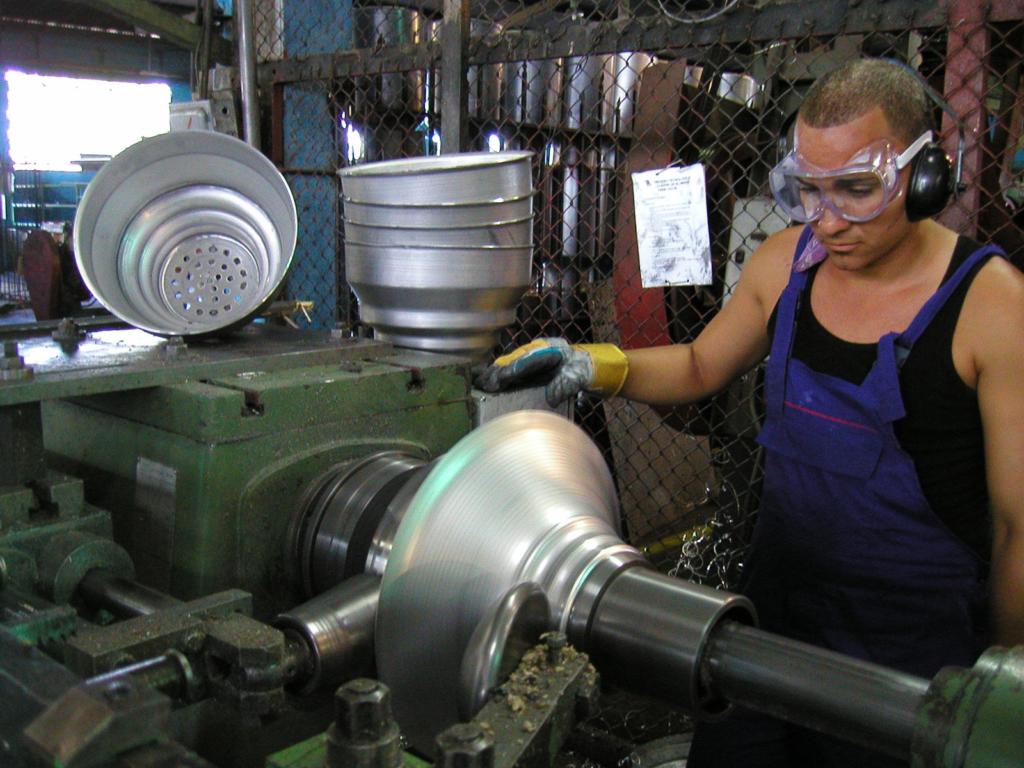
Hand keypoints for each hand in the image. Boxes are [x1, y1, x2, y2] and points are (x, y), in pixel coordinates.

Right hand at [474, 338, 628, 406]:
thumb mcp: (578, 377)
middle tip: (480, 384)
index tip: (494, 382)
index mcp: (547, 349)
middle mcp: (538, 350)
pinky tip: (493, 385)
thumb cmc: (586, 369)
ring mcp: (535, 357)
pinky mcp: (534, 366)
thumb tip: (550, 397)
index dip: (507, 372)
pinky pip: (515, 370)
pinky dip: (503, 376)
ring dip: (496, 374)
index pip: (522, 361)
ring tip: (480, 384)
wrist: (596, 367)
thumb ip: (565, 385)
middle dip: (496, 372)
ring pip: (511, 364)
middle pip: (512, 360)